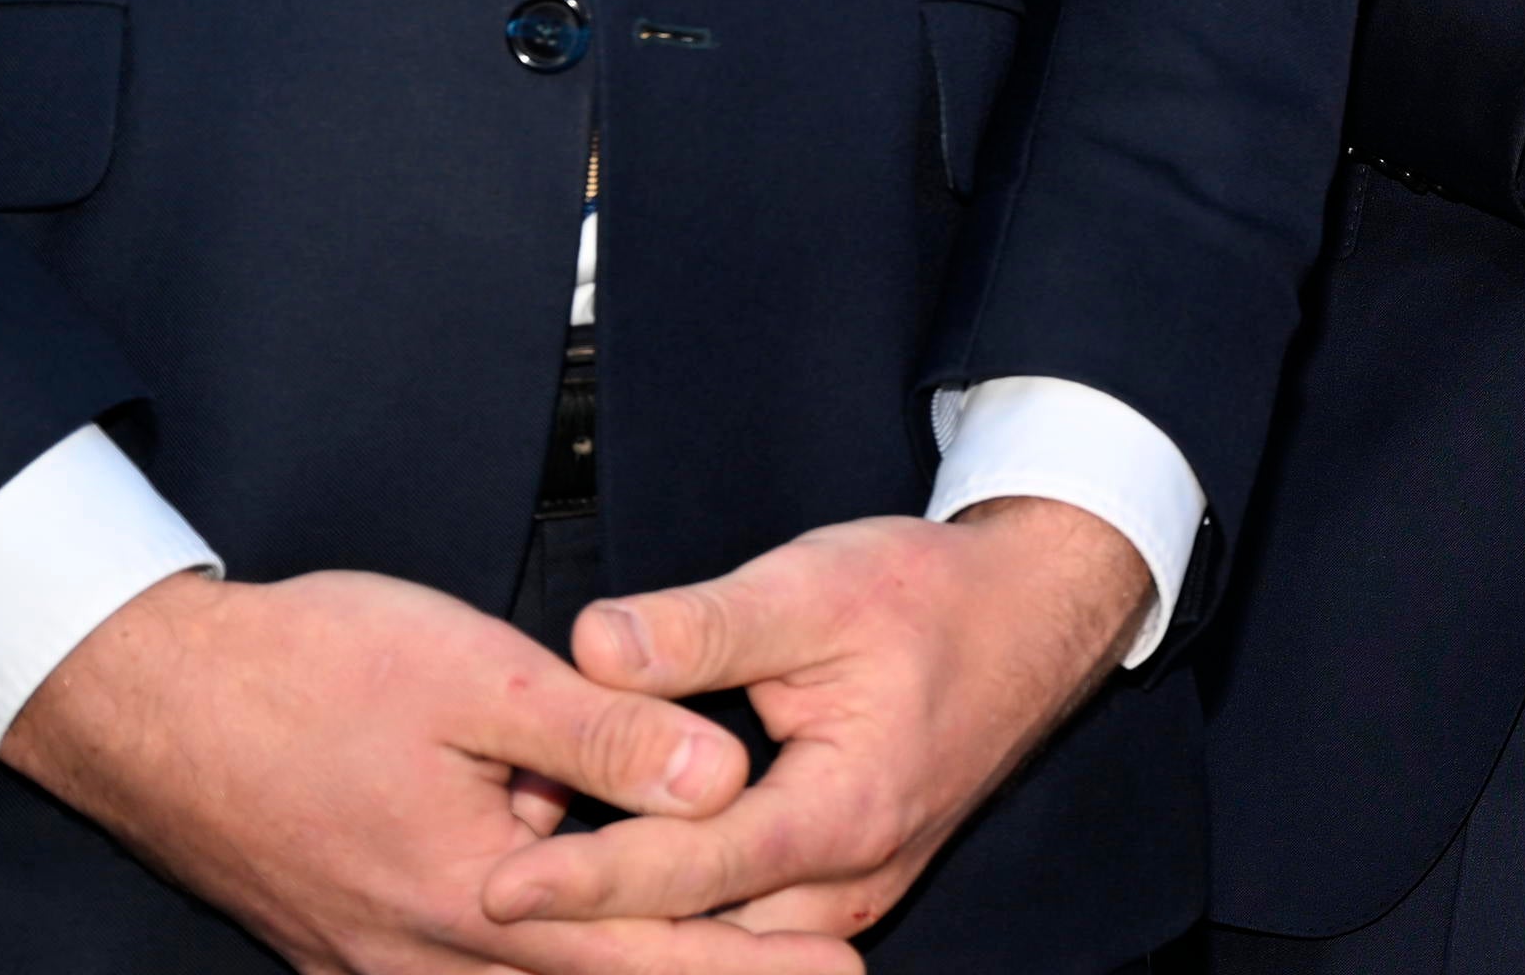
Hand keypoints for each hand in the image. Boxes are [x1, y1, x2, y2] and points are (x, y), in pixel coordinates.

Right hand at [0, 563, 812, 974]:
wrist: (146, 701)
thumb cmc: (304, 672)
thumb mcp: (476, 677)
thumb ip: (603, 734)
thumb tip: (721, 784)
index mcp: (468, 897)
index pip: (639, 950)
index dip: (745, 963)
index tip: (839, 968)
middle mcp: (424, 955)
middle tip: (823, 972)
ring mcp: (382, 958)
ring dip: (629, 965)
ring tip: (735, 951)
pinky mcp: (354, 940)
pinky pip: (472, 972)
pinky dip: (549, 954)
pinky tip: (587, 923)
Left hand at [479, 501, 1145, 941]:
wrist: (1039, 613)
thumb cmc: (934, 595)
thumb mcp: (817, 586)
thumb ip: (702, 626)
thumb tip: (590, 645)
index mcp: (845, 812)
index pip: (691, 867)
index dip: (587, 879)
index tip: (496, 888)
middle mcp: (848, 880)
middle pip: (696, 935)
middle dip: (592, 930)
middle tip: (485, 909)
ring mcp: (848, 893)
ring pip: (719, 944)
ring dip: (631, 928)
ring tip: (531, 910)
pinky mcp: (839, 886)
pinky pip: (740, 925)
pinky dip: (673, 916)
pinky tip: (604, 894)